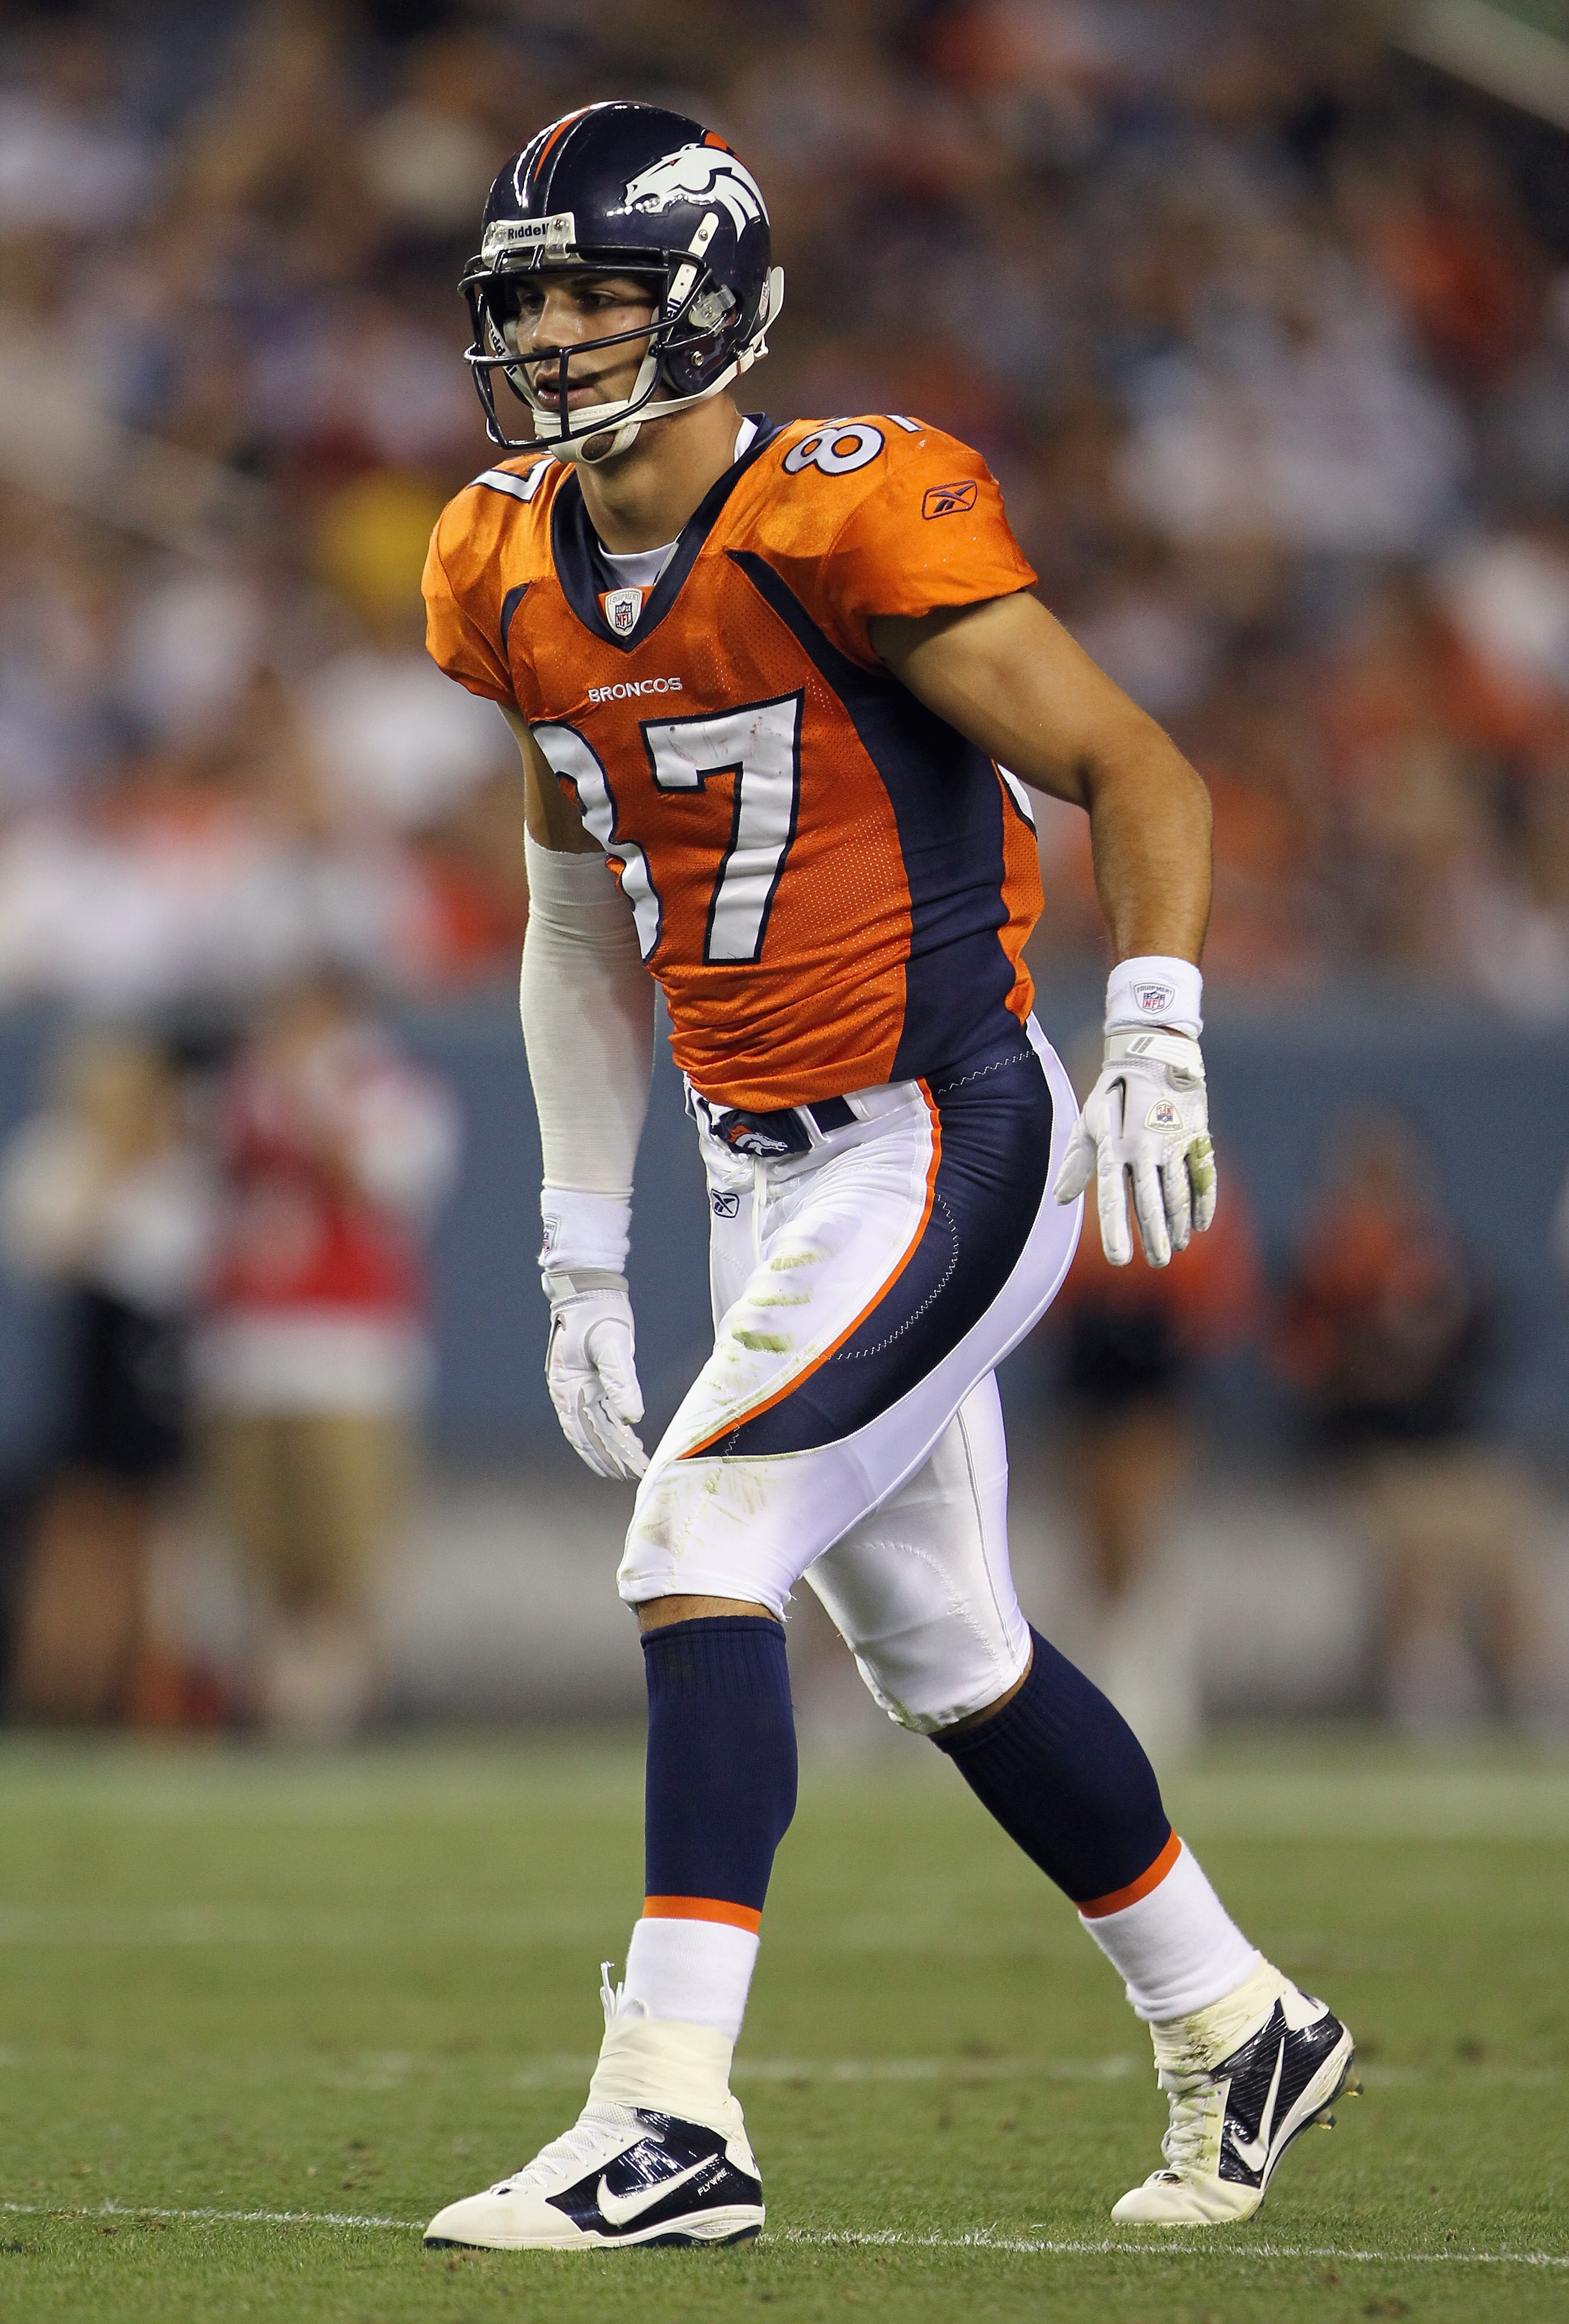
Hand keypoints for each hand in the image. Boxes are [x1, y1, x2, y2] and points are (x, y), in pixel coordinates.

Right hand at [543, 1269, 647, 1479]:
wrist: (588, 1287)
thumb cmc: (597, 1312)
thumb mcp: (611, 1345)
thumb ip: (621, 1381)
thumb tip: (632, 1417)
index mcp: (566, 1386)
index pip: (582, 1431)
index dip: (601, 1455)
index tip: (621, 1471)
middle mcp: (569, 1391)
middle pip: (589, 1434)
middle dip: (611, 1457)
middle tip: (635, 1475)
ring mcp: (578, 1387)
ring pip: (596, 1425)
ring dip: (615, 1445)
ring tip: (636, 1463)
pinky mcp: (591, 1380)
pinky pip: (602, 1411)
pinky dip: (616, 1427)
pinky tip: (632, 1438)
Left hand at [1052, 1030, 1216, 1267]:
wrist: (1154, 1053)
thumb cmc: (1115, 1092)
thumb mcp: (1090, 1121)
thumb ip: (1077, 1162)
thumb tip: (1059, 1199)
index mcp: (1114, 1146)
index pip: (1112, 1197)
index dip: (1116, 1230)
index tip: (1120, 1260)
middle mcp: (1143, 1147)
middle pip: (1150, 1202)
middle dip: (1155, 1237)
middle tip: (1157, 1263)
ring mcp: (1173, 1141)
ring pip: (1178, 1192)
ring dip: (1178, 1224)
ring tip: (1177, 1248)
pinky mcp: (1195, 1135)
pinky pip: (1202, 1175)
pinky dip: (1203, 1201)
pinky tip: (1201, 1225)